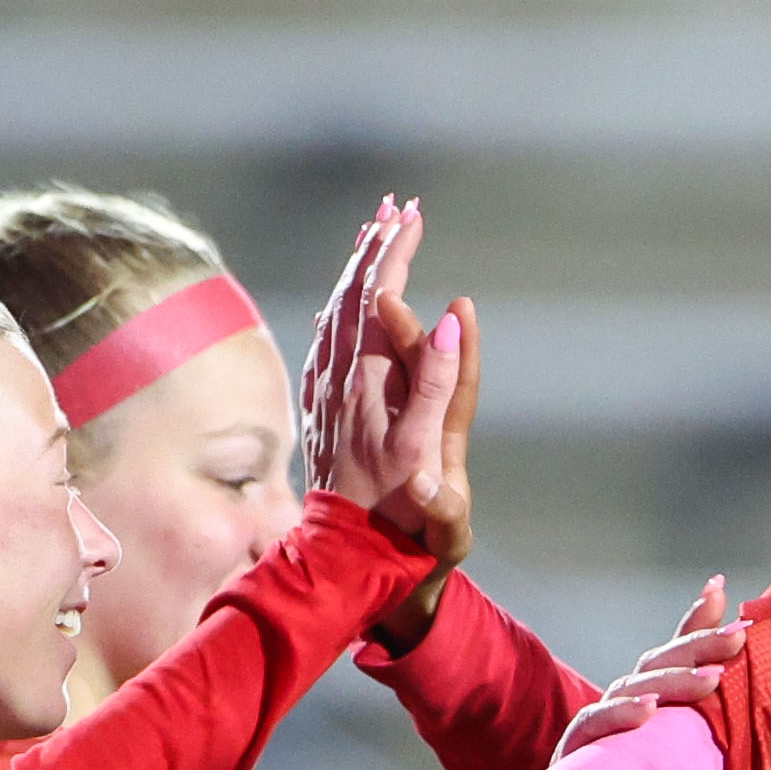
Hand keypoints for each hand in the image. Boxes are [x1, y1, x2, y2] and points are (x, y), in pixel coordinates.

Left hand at [304, 198, 476, 577]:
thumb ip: (439, 383)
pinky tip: (343, 304)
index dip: (395, 253)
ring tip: (373, 238)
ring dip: (355, 272)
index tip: (412, 215)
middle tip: (394, 208)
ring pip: (334, 316)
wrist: (349, 561)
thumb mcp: (431, 453)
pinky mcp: (322, 415)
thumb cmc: (402, 518)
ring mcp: (327, 398)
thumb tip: (448, 317)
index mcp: (370, 383)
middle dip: (374, 249)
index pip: (379, 297)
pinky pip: (325, 345)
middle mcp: (341, 382)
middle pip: (351, 297)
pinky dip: (338, 311)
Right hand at [552, 574, 742, 756]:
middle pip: (659, 662)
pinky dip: (623, 715)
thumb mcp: (683, 759)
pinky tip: (649, 710)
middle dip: (699, 647)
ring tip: (712, 680)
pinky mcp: (576, 751)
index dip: (696, 621)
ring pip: (635, 689)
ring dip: (675, 682)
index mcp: (648, 698)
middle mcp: (622, 702)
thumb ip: (710, 722)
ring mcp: (599, 724)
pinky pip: (597, 726)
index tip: (719, 589)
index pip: (674, 652)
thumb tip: (747, 680)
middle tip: (738, 640)